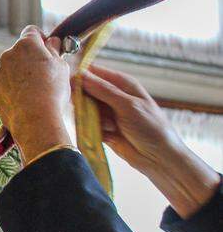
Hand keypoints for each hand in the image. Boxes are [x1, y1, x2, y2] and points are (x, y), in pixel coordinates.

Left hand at [0, 26, 73, 161]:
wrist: (34, 118)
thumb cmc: (52, 90)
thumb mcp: (61, 66)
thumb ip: (55, 50)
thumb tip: (52, 41)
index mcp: (26, 45)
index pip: (32, 31)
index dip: (41, 38)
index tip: (48, 48)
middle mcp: (8, 55)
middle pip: (20, 51)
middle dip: (31, 58)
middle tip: (45, 74)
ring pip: (11, 69)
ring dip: (21, 75)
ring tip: (36, 91)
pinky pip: (4, 85)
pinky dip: (12, 89)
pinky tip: (24, 100)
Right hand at [81, 64, 218, 217]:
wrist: (159, 158)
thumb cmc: (151, 128)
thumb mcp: (127, 105)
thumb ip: (103, 90)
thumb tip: (81, 75)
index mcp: (122, 84)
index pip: (95, 73)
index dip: (81, 78)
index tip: (72, 87)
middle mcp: (114, 97)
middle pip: (86, 92)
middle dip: (85, 102)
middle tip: (91, 111)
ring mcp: (108, 113)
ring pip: (85, 110)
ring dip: (92, 118)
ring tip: (109, 126)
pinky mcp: (103, 129)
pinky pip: (88, 126)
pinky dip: (94, 130)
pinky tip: (108, 135)